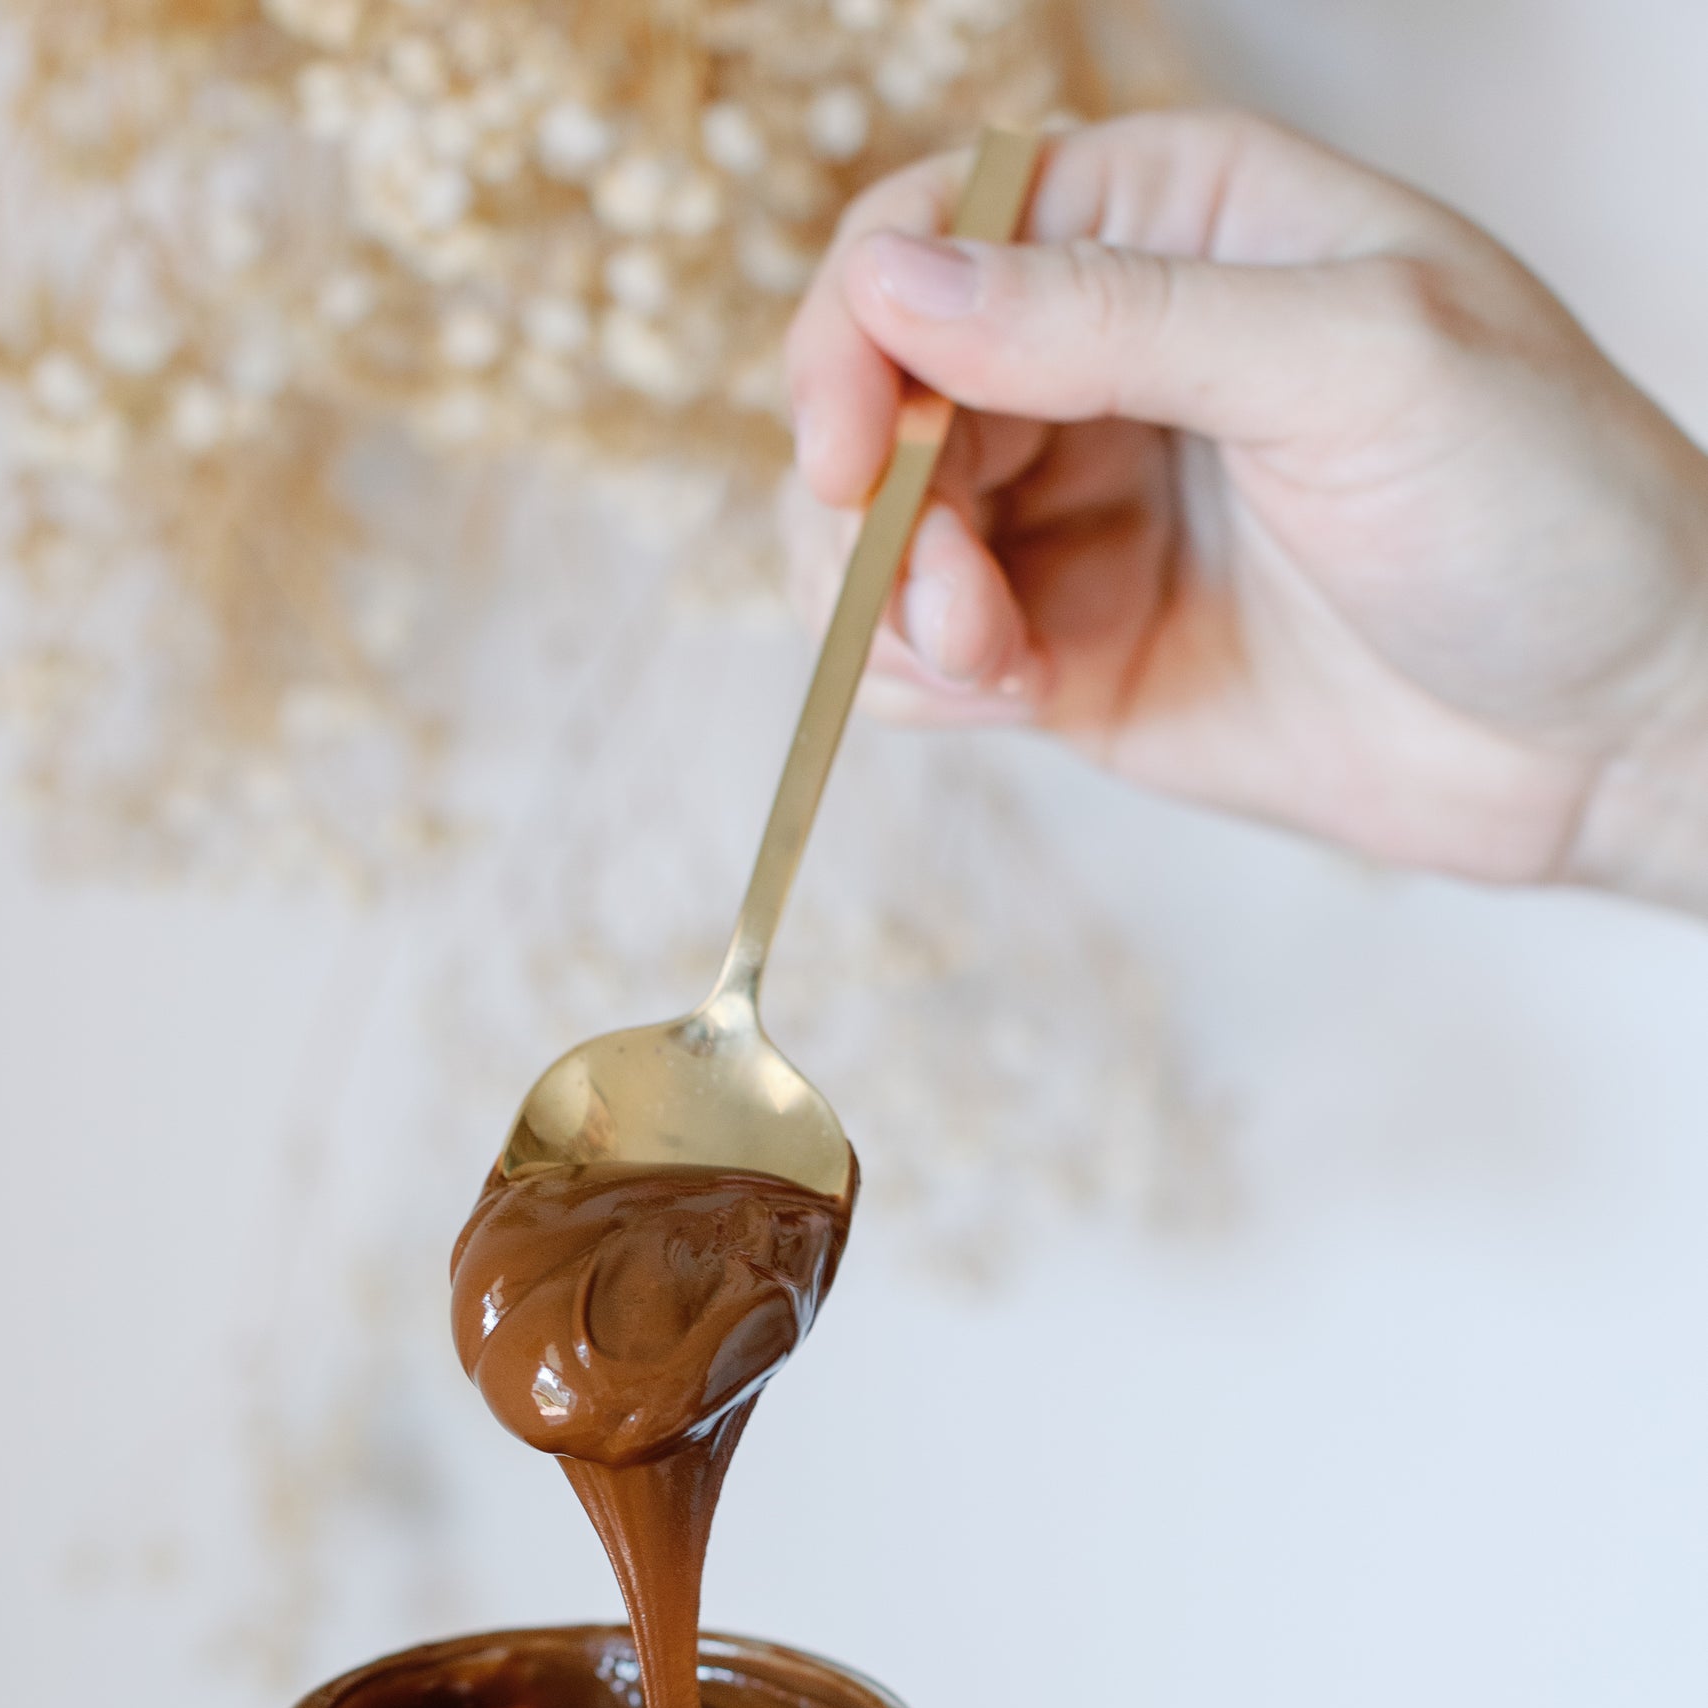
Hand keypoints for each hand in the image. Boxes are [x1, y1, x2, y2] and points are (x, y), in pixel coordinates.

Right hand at [784, 110, 1707, 913]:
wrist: (1611, 726)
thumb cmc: (1540, 504)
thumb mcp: (1352, 364)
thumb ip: (1119, 318)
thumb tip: (894, 283)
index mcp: (1177, 222)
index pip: (938, 228)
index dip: (862, 327)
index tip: (856, 448)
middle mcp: (1105, 355)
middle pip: (882, 388)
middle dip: (874, 496)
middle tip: (942, 594)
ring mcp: (1081, 509)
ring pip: (878, 531)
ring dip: (890, 599)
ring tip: (994, 660)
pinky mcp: (1072, 650)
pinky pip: (922, 650)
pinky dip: (916, 675)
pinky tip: (1008, 693)